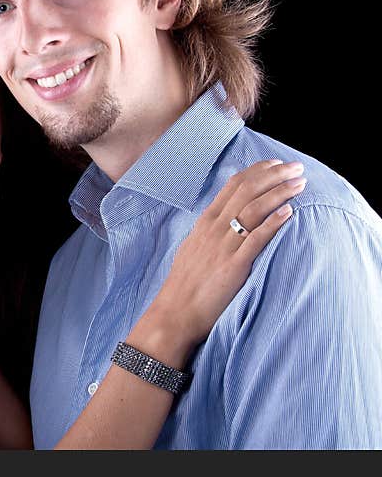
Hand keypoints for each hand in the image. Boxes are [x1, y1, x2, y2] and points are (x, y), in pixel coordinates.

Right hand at [149, 159, 305, 351]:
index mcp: (205, 223)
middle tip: (296, 167)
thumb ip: (211, 231)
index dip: (257, 171)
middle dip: (274, 175)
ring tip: (300, 184)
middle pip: (247, 191)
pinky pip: (255, 239)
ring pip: (253, 209)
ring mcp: (223, 247)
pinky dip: (273, 223)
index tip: (276, 164)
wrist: (175, 313)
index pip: (233, 186)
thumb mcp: (193, 248)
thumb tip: (226, 218)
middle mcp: (214, 229)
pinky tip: (289, 212)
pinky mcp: (233, 266)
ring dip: (279, 193)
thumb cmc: (186, 284)